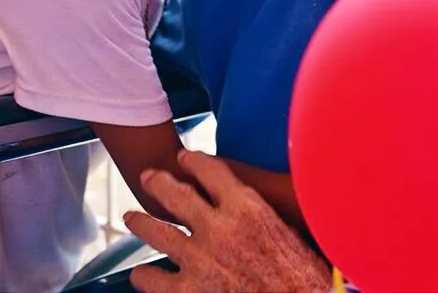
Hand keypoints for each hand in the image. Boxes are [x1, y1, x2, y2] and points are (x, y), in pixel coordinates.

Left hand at [123, 151, 330, 292]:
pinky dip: (145, 276)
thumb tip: (256, 212)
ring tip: (133, 217)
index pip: (210, 171)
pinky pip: (153, 279)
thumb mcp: (291, 233)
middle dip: (158, 182)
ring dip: (141, 223)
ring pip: (156, 232)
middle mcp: (218, 228)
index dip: (193, 161)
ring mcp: (198, 260)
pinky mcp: (188, 292)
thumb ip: (265, 217)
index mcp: (247, 208)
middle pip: (175, 194)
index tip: (184, 158)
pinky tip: (142, 275)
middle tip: (149, 177)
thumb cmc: (304, 279)